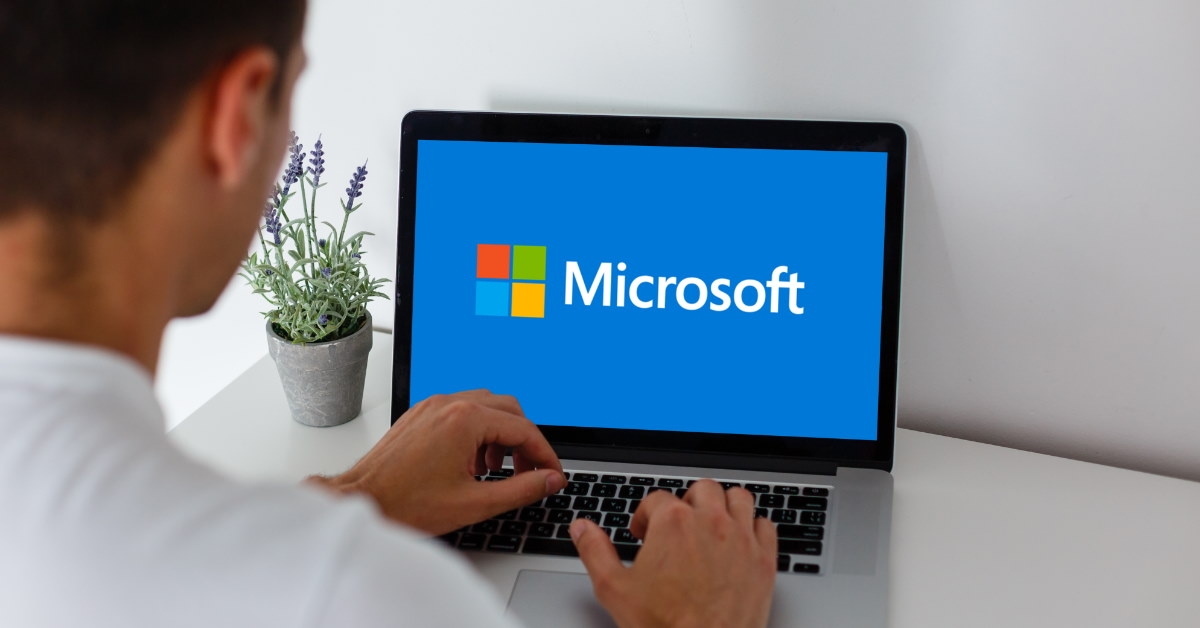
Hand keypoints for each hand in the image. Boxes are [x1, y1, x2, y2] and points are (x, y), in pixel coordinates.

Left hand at [310, 390, 565, 534]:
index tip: (552, 474)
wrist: (362, 501)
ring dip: (500, 435)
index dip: (544, 454)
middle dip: (524, 441)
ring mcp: (432, 406)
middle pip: (508, 409)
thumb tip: (550, 480)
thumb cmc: (406, 504)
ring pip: (485, 407)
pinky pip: (461, 411)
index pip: (523, 429)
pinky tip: (471, 463)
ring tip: (496, 471)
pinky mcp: (420, 414)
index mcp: (465, 420)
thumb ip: (522, 489)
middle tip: (529, 470)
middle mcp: (449, 404)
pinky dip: (476, 432)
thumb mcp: (476, 503)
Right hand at [570, 480, 776, 627]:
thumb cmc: (665, 627)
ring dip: (723, 505)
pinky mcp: (764, 560)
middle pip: (702, 488)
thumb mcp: (614, 589)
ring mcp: (741, 539)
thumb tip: (582, 528)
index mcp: (673, 523)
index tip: (643, 534)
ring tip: (710, 524)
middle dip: (687, 502)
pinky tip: (740, 542)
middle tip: (677, 527)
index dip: (645, 516)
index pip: (657, 498)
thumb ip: (595, 551)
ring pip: (738, 498)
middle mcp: (710, 522)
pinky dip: (754, 527)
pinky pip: (766, 525)